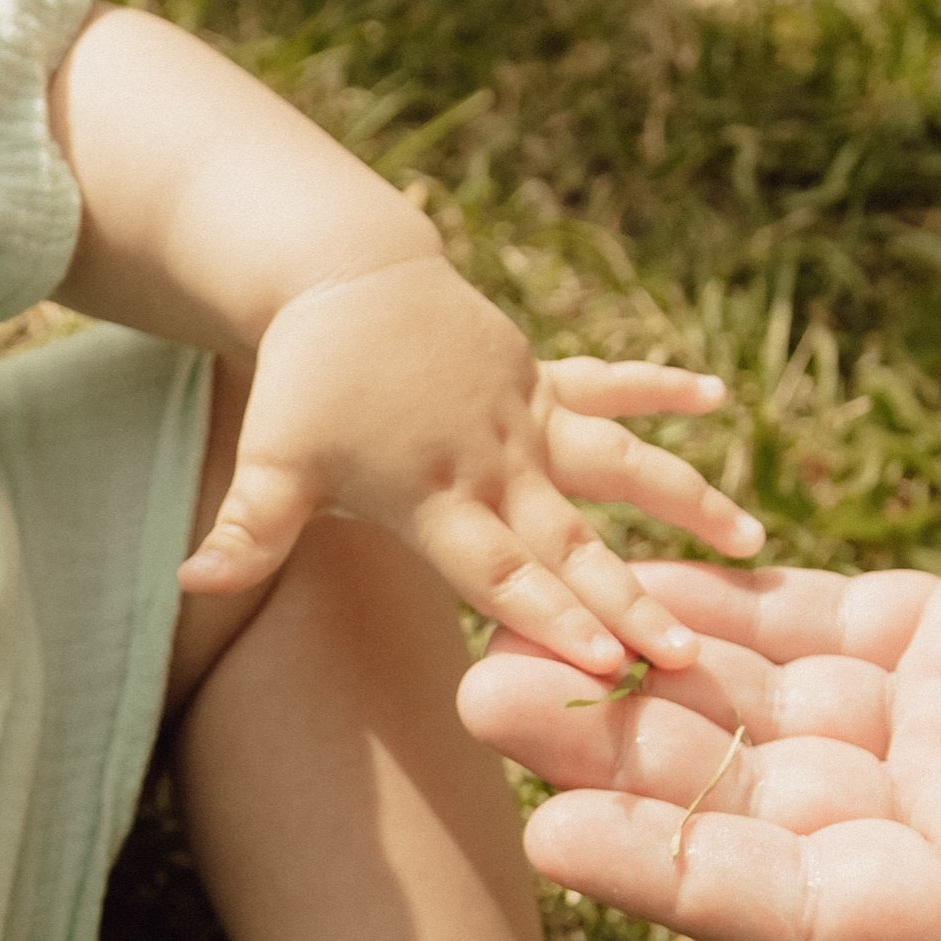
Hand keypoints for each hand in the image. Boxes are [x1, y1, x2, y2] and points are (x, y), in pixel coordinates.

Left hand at [179, 260, 762, 675]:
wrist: (337, 277)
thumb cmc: (304, 384)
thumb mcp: (270, 462)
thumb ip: (247, 533)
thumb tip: (189, 585)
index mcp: (438, 496)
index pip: (503, 574)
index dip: (554, 619)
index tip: (608, 663)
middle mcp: (495, 461)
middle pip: (573, 543)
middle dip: (631, 599)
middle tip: (689, 654)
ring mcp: (525, 417)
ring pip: (617, 465)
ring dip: (682, 500)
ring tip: (751, 540)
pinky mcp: (538, 380)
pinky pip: (607, 386)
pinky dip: (657, 388)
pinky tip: (714, 400)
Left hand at [455, 474, 940, 940]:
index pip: (811, 909)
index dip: (683, 874)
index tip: (558, 834)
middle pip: (754, 807)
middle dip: (618, 759)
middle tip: (483, 695)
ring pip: (769, 713)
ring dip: (647, 675)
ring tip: (511, 622)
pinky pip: (831, 628)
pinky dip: (740, 603)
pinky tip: (636, 565)